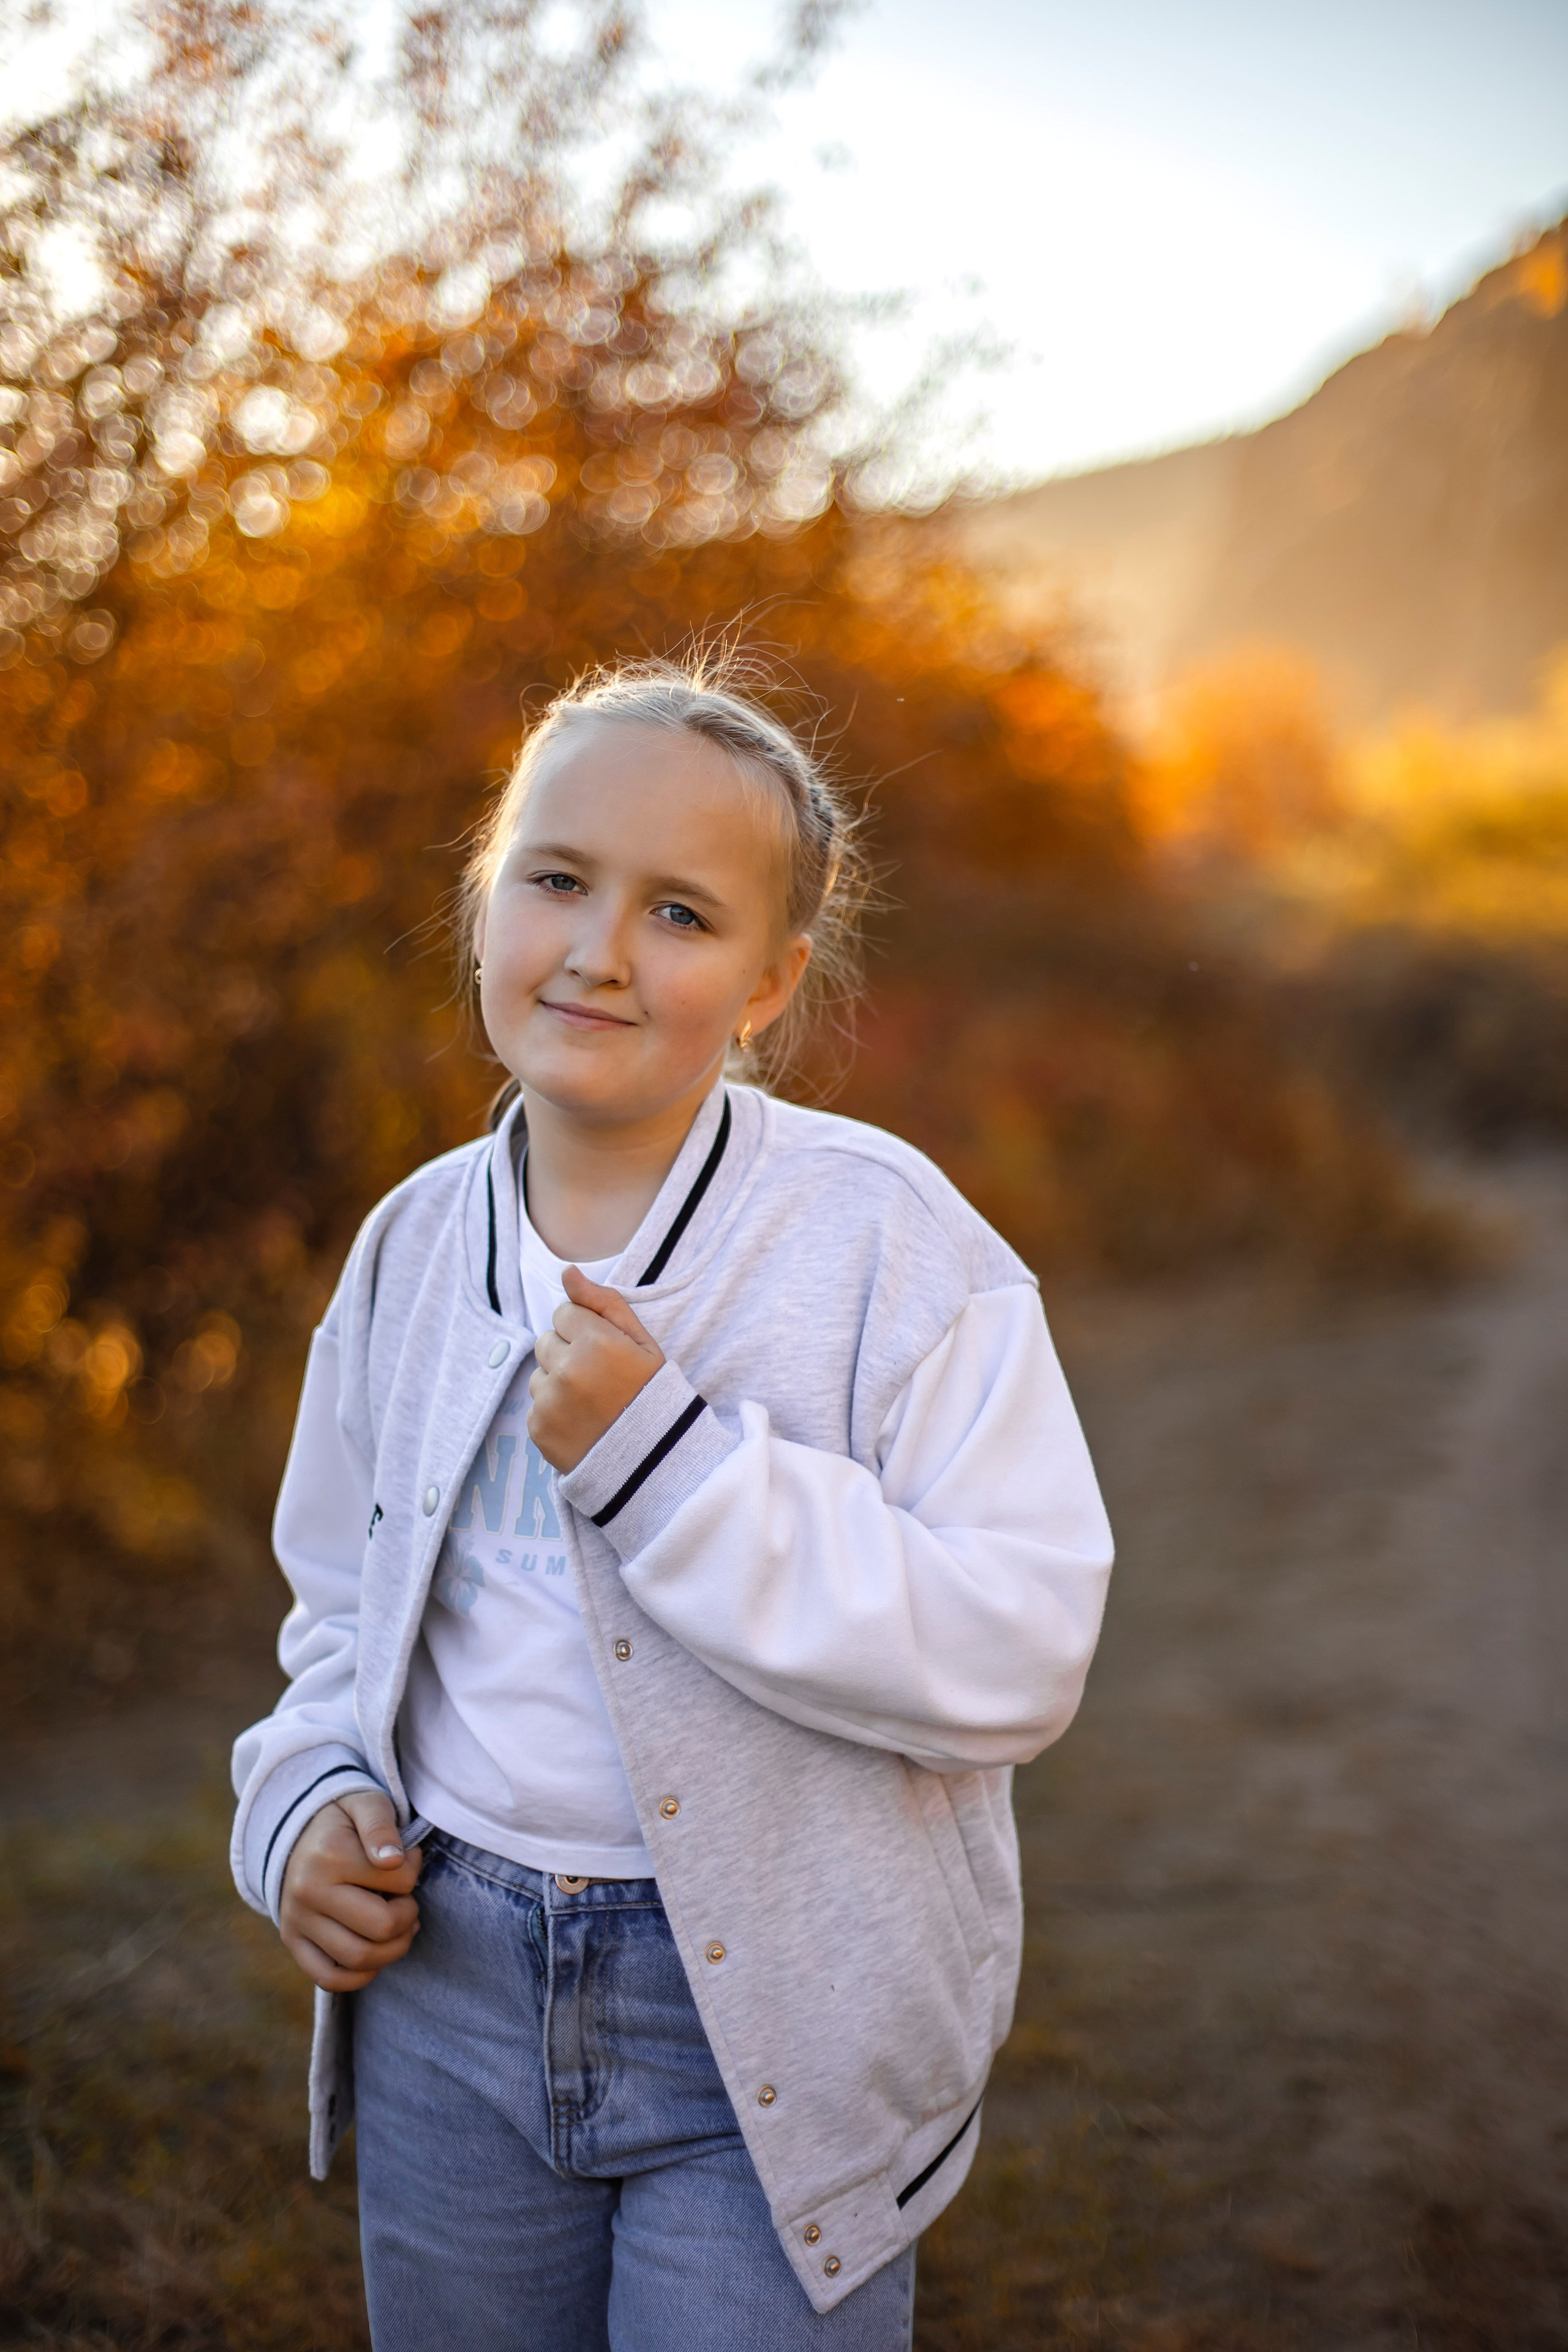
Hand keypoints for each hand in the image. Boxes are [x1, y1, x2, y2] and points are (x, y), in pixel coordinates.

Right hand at [278, 1788, 422, 1991]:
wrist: (296, 1833)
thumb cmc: (342, 1821)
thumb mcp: (365, 1803)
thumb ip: (380, 1825)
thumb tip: (392, 1861)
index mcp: (330, 1854)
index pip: (400, 1880)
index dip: (415, 1871)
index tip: (405, 1860)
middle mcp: (308, 1891)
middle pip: (382, 1927)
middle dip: (409, 1917)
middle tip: (406, 1901)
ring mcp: (297, 1920)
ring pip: (359, 1959)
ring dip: (393, 1949)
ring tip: (396, 1926)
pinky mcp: (292, 1941)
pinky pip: (329, 1979)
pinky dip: (360, 1976)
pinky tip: (375, 1953)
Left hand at [528, 1264, 664, 1472]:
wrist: (653, 1462)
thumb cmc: (652, 1396)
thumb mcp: (642, 1343)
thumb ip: (603, 1302)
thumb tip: (567, 1272)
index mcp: (595, 1342)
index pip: (564, 1313)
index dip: (585, 1330)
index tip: (605, 1352)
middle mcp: (567, 1369)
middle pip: (546, 1341)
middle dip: (567, 1352)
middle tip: (598, 1378)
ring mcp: (549, 1401)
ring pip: (538, 1373)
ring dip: (557, 1382)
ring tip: (590, 1403)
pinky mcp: (538, 1428)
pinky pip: (535, 1405)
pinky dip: (553, 1411)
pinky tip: (580, 1422)